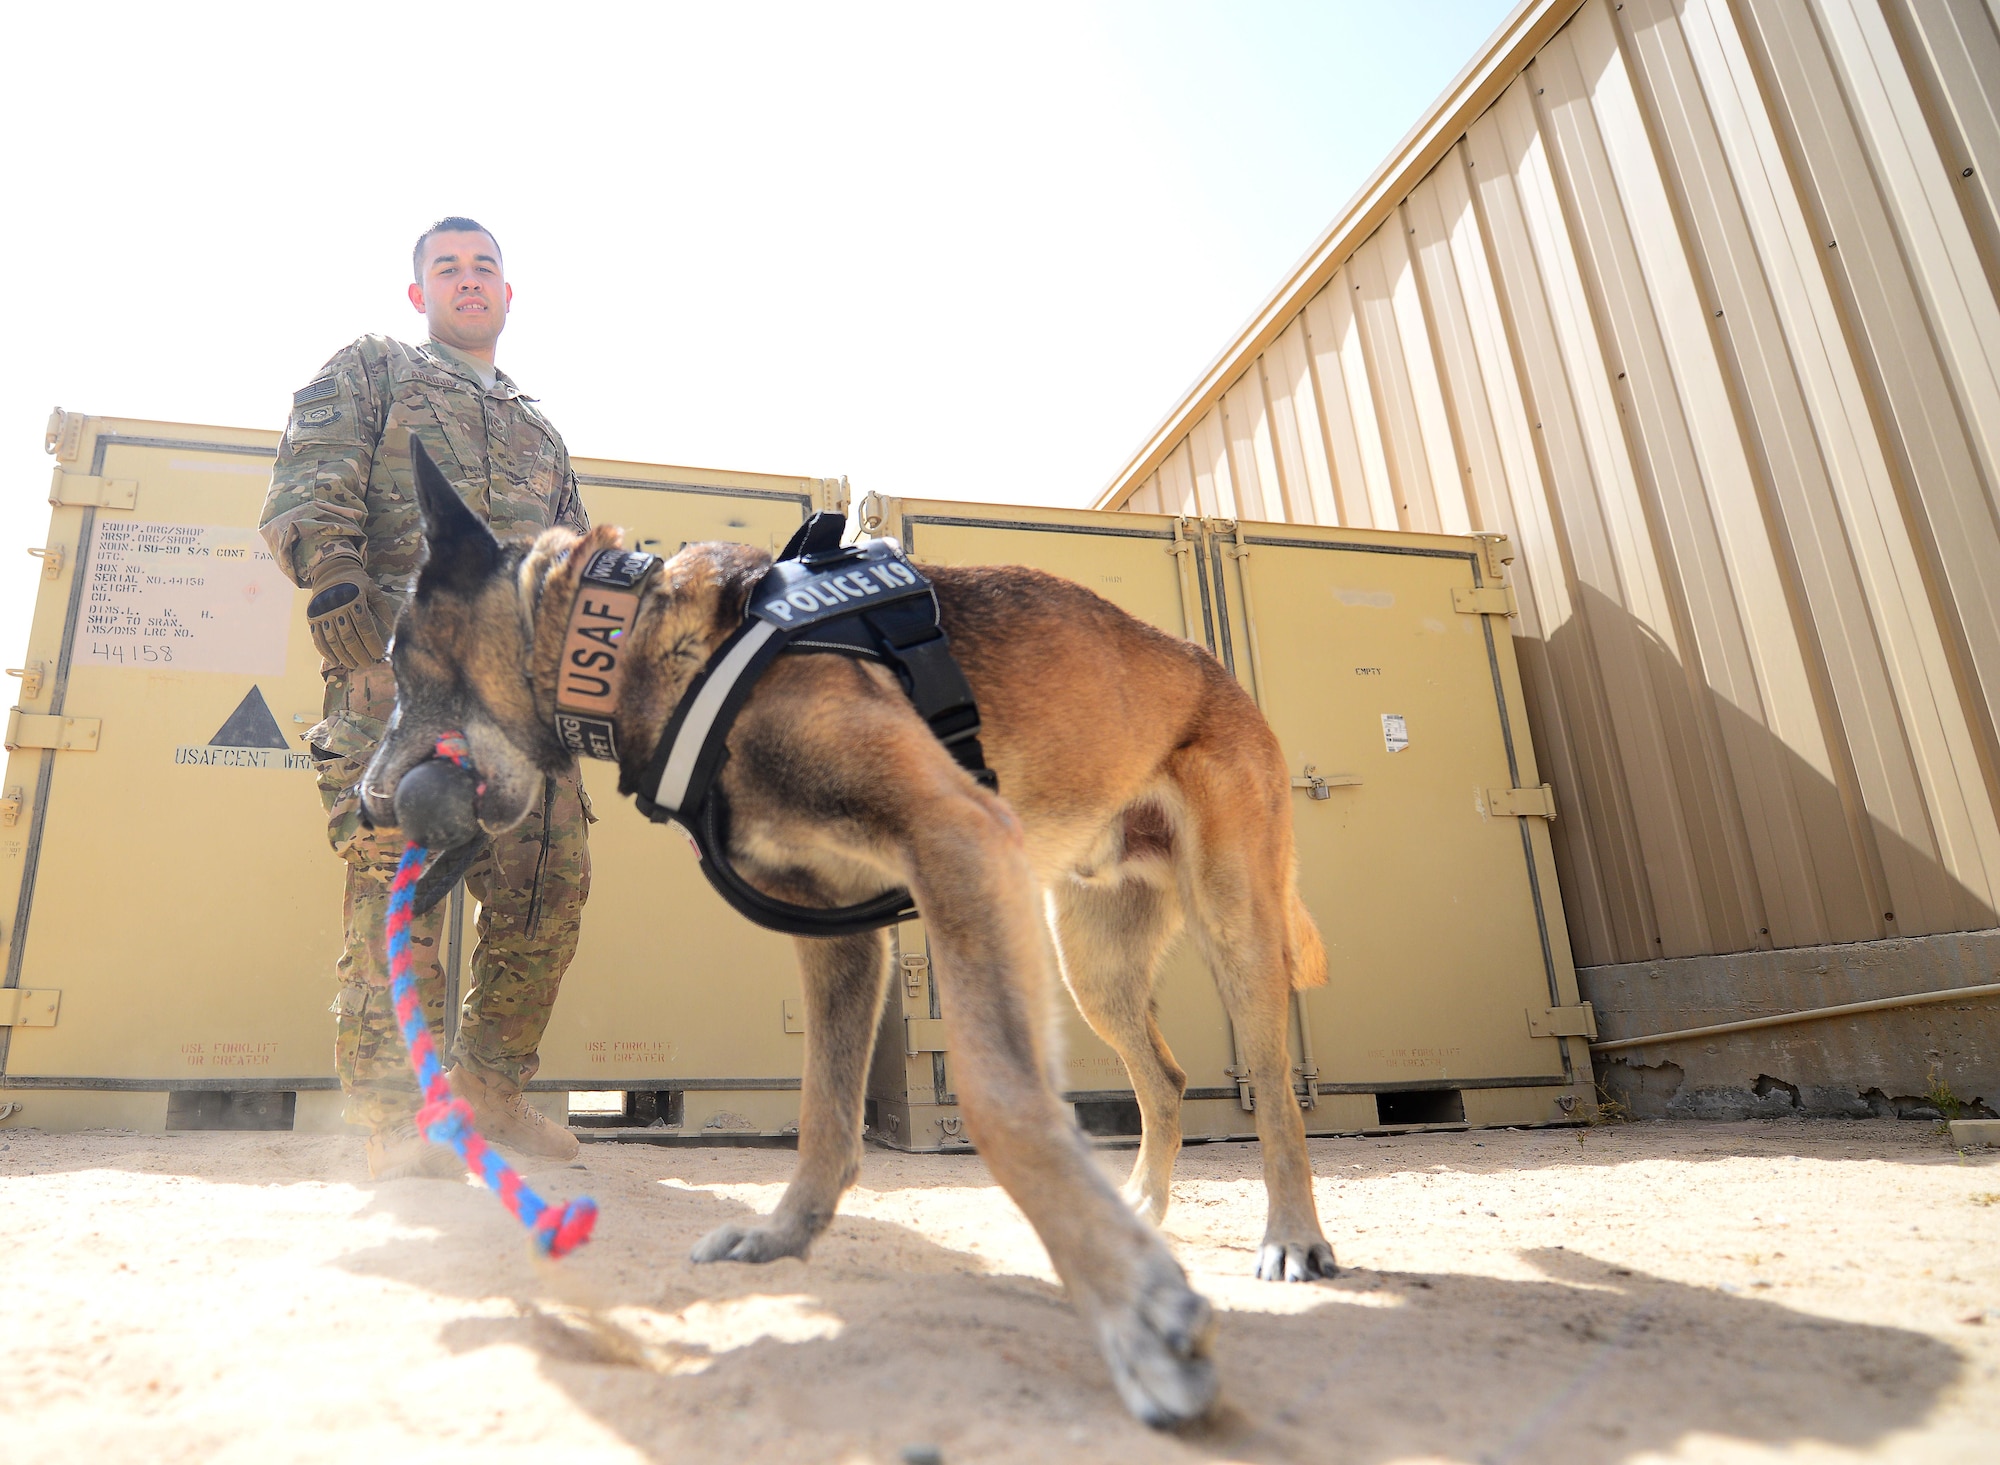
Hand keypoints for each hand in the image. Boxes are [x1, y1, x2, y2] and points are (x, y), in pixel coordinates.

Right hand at [306, 554, 390, 668]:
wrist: (331, 571)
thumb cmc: (358, 583)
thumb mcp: (374, 591)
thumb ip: (383, 610)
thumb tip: (392, 630)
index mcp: (354, 599)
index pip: (364, 626)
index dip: (372, 642)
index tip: (379, 654)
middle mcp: (336, 606)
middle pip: (348, 636)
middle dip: (359, 653)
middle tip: (368, 664)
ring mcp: (322, 612)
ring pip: (333, 640)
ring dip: (343, 655)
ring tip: (353, 665)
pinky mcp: (311, 617)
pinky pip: (318, 638)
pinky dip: (326, 652)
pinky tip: (335, 661)